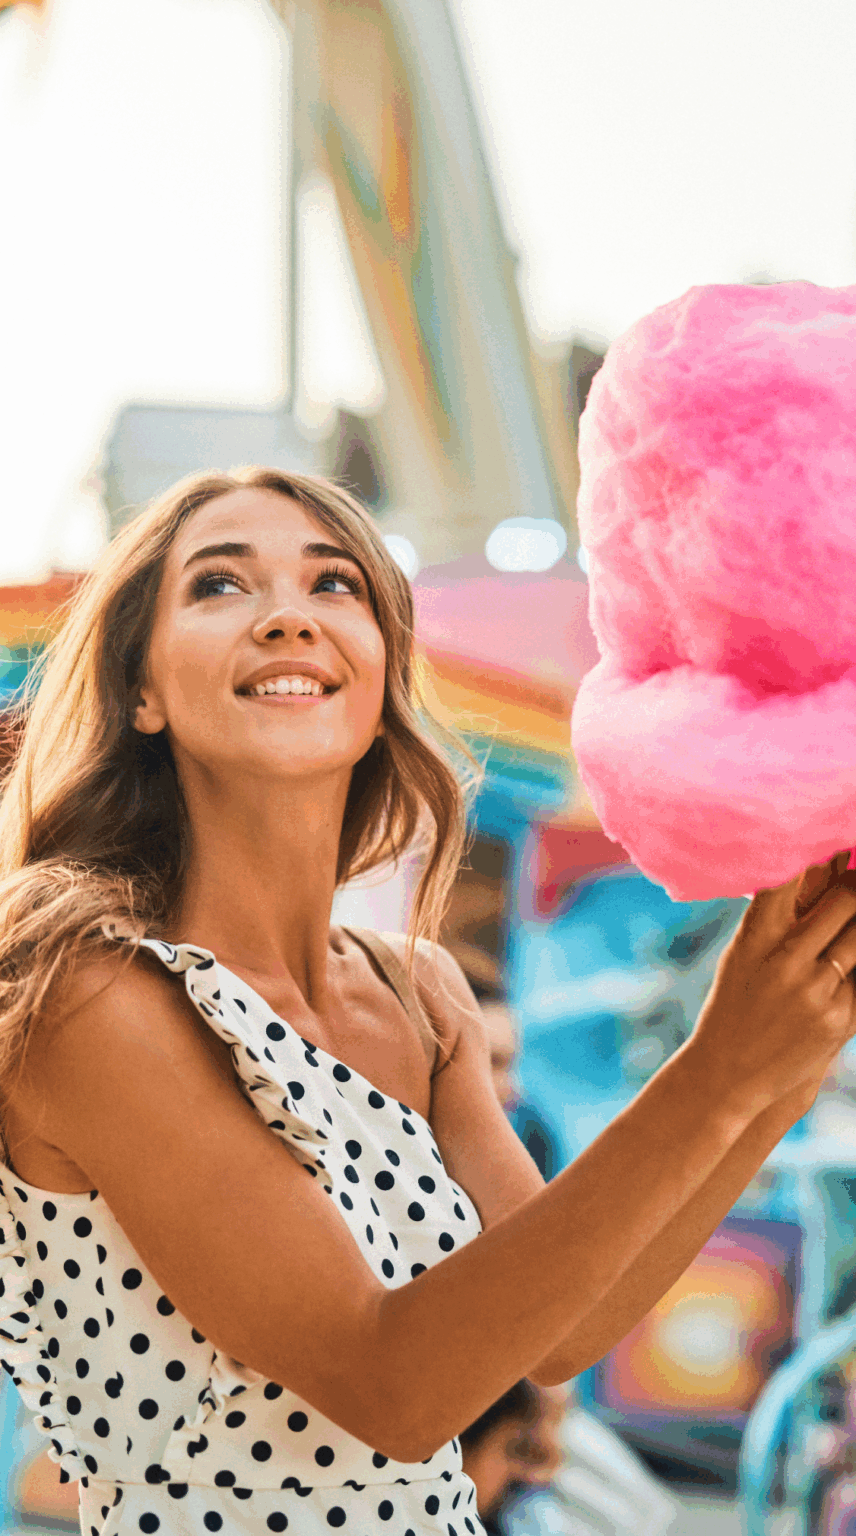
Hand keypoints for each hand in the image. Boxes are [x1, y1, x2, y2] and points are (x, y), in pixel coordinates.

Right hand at [688, 852, 855, 1116]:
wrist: (728, 1073)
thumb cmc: (735, 1004)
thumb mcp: (742, 955)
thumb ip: (774, 917)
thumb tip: (807, 869)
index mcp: (756, 937)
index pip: (789, 877)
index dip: (818, 852)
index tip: (833, 836)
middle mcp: (785, 961)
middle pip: (844, 900)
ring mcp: (815, 991)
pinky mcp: (839, 1021)